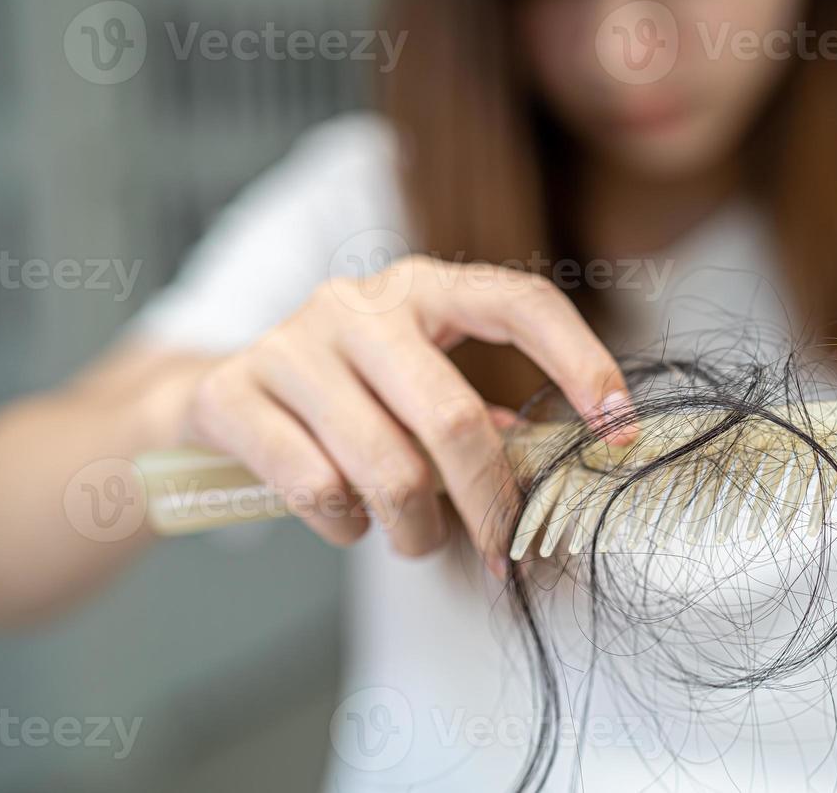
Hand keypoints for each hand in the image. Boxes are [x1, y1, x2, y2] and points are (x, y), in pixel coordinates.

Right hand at [179, 256, 634, 574]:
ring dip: (416, 529)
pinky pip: (316, 490)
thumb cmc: (347, 397)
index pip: (521, 302)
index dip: (581, 362)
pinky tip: (349, 521)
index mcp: (423, 287)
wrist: (216, 396)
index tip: (620, 430)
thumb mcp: (418, 386)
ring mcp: (291, 343)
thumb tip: (551, 466)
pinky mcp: (233, 394)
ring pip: (387, 468)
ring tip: (417, 538)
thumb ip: (479, 415)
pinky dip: (346, 526)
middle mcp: (358, 302)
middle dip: (489, 501)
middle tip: (503, 549)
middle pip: (453, 417)